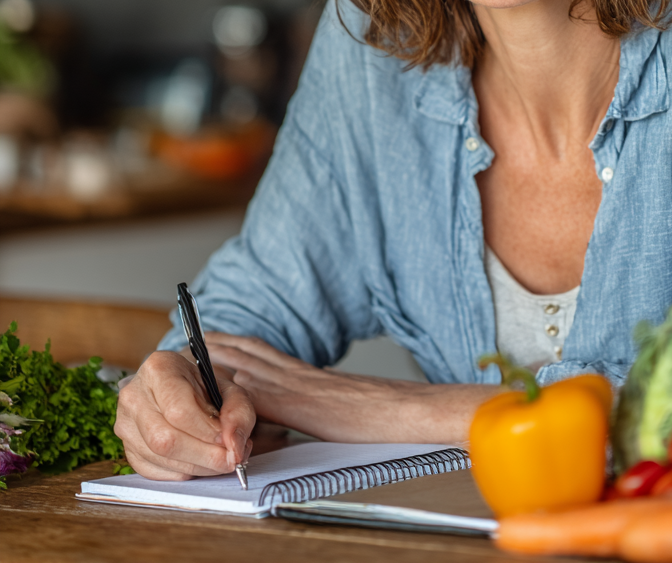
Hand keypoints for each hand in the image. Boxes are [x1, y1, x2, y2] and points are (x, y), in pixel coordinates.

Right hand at [115, 350, 254, 480]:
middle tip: (230, 460)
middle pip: (165, 439)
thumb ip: (238, 413)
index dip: (206, 431)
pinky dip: (182, 472)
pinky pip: (153, 470)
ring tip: (220, 459)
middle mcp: (134, 395)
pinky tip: (200, 463)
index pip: (179, 410)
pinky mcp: (126, 448)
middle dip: (203, 456)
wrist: (183, 388)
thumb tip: (234, 448)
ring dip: (196, 467)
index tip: (228, 440)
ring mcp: (125, 423)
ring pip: (158, 457)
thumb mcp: (230, 389)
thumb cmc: (207, 387)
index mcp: (159, 368)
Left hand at [206, 332, 494, 443]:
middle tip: (184, 340)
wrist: (403, 411)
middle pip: (245, 351)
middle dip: (213, 348)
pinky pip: (254, 393)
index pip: (259, 350)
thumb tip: (291, 413)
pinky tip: (211, 388)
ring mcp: (295, 384)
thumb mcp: (336, 404)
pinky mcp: (296, 402)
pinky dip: (229, 390)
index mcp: (304, 372)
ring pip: (244, 365)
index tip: (207, 339)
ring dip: (214, 361)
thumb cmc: (379, 415)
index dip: (231, 344)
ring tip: (187, 354)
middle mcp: (296, 372)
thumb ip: (310, 403)